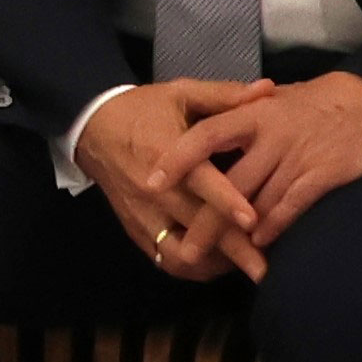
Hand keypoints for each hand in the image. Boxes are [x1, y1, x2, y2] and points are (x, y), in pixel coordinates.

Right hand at [75, 77, 272, 280]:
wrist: (93, 127)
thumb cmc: (143, 109)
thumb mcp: (181, 93)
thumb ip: (225, 96)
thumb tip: (268, 90)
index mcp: (166, 152)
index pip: (199, 183)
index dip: (226, 203)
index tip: (253, 221)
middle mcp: (154, 191)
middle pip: (196, 229)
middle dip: (232, 251)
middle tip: (264, 270)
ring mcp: (143, 215)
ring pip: (179, 255)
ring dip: (212, 264)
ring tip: (244, 265)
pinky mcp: (136, 230)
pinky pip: (165, 260)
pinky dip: (192, 267)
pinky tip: (216, 263)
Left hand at [186, 69, 361, 252]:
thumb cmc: (323, 98)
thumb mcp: (279, 97)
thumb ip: (247, 112)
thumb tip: (214, 125)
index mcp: (255, 114)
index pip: (205, 136)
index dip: (177, 159)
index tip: (151, 181)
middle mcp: (271, 136)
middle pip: (228, 184)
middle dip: (205, 220)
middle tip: (185, 248)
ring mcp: (296, 157)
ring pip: (258, 203)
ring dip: (238, 235)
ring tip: (219, 259)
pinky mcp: (322, 176)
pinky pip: (290, 207)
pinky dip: (274, 229)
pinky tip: (261, 245)